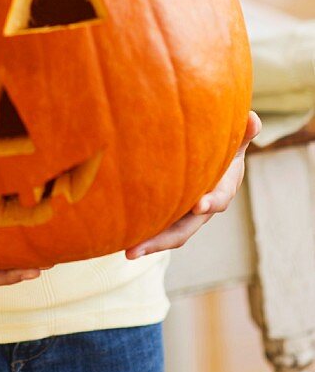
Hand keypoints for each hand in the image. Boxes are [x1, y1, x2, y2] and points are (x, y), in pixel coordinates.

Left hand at [125, 111, 262, 259]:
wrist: (215, 160)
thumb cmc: (224, 148)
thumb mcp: (235, 141)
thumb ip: (242, 133)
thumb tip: (253, 120)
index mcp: (220, 192)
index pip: (216, 200)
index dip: (210, 202)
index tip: (199, 204)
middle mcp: (200, 210)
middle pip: (184, 229)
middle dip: (162, 239)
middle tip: (139, 248)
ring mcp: (183, 216)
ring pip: (167, 234)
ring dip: (148, 243)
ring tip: (127, 252)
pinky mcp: (169, 214)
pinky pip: (155, 225)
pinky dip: (140, 231)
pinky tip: (119, 236)